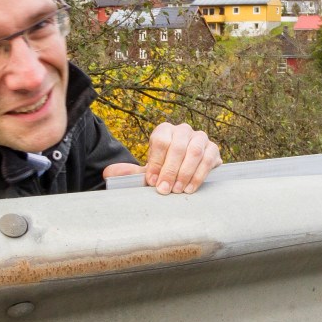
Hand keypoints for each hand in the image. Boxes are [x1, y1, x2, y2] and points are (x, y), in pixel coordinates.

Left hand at [107, 122, 221, 194]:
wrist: (186, 169)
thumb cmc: (164, 169)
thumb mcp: (147, 171)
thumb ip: (129, 172)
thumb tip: (109, 173)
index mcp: (164, 130)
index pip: (160, 142)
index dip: (156, 162)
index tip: (152, 181)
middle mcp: (183, 130)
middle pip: (177, 146)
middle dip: (170, 170)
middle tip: (165, 190)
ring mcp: (200, 138)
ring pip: (194, 152)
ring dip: (185, 173)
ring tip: (178, 191)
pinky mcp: (213, 149)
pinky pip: (208, 159)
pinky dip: (199, 175)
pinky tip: (190, 188)